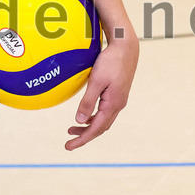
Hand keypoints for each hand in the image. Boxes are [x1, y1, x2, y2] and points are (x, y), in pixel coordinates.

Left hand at [65, 33, 138, 149]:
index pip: (96, 128)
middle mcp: (118, 105)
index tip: (69, 146)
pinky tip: (87, 114)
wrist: (126, 48)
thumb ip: (88, 101)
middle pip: (100, 128)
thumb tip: (80, 121)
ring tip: (73, 128)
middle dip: (84, 135)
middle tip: (68, 141)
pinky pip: (105, 112)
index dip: (82, 139)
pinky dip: (95, 117)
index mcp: (112, 104)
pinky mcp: (117, 94)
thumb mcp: (96, 81)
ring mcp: (119, 100)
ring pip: (103, 120)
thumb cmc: (110, 62)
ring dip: (89, 127)